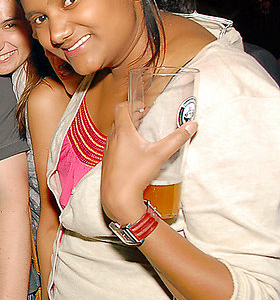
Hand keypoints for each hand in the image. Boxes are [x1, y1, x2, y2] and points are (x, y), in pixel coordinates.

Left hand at [101, 102, 196, 223]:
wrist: (118, 196)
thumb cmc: (135, 174)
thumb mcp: (160, 154)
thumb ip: (177, 139)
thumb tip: (192, 125)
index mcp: (122, 131)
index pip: (121, 107)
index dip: (131, 103)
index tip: (143, 106)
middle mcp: (112, 138)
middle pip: (120, 120)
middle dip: (133, 116)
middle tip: (146, 117)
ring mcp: (108, 150)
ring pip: (116, 133)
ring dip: (128, 130)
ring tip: (143, 133)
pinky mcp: (108, 161)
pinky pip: (115, 145)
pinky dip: (124, 142)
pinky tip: (136, 152)